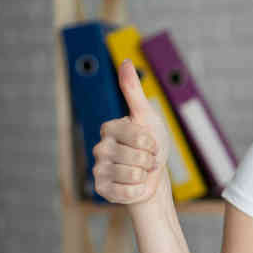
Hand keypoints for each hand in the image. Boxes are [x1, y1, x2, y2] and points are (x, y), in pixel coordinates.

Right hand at [92, 60, 169, 203]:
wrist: (154, 177)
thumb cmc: (152, 145)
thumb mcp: (147, 116)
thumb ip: (133, 90)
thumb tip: (126, 61)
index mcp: (110, 128)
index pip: (138, 135)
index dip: (152, 142)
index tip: (151, 143)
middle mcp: (100, 147)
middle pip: (136, 156)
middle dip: (150, 160)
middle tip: (147, 160)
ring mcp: (99, 169)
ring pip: (132, 174)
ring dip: (144, 175)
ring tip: (141, 172)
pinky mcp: (102, 189)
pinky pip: (126, 192)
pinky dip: (138, 190)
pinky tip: (135, 185)